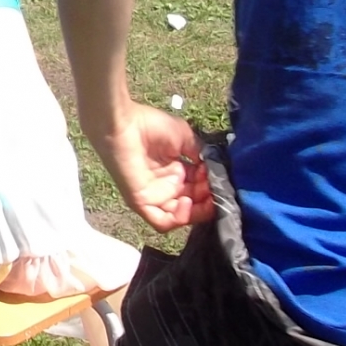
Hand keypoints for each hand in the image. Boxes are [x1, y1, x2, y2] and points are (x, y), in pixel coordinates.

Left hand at [94, 103, 213, 232]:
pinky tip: (185, 201)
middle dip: (209, 199)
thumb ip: (200, 154)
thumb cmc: (150, 125)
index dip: (213, 186)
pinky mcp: (141, 202)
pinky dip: (178, 218)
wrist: (122, 123)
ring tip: (205, 197)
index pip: (200, 189)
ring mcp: (154, 196)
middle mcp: (167, 186)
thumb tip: (214, 170)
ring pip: (180, 216)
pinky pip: (161, 222)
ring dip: (197, 211)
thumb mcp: (184, 137)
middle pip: (194, 204)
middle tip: (217, 190)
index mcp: (176, 171)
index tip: (223, 179)